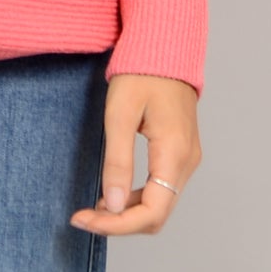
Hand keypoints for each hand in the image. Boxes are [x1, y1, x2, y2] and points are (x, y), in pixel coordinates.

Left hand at [70, 73, 200, 235]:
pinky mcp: (180, 153)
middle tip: (83, 216)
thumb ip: (118, 162)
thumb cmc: (141, 73)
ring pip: (160, 204)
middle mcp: (187, 162)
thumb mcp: (120, 114)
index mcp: (175, 153)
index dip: (117, 225)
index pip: (152, 212)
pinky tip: (114, 192)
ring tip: (93, 207)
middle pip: (157, 215)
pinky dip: (137, 198)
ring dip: (127, 212)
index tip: (84, 220)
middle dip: (119, 222)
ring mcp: (187, 158)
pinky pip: (162, 188)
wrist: (164, 46)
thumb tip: (114, 206)